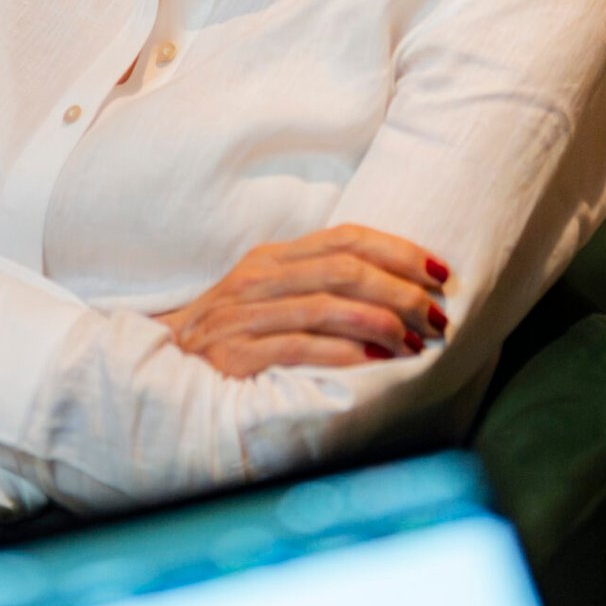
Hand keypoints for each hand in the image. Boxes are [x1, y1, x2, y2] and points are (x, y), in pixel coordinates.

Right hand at [156, 224, 449, 379]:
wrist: (164, 367)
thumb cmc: (230, 335)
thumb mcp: (270, 296)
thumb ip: (318, 286)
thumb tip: (391, 291)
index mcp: (274, 258)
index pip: (345, 238)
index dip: (398, 250)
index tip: (440, 271)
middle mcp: (260, 278)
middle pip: (344, 269)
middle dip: (400, 290)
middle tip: (437, 315)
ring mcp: (245, 314)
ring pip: (326, 305)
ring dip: (380, 323)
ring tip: (415, 342)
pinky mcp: (234, 355)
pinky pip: (298, 347)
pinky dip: (342, 352)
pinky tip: (374, 360)